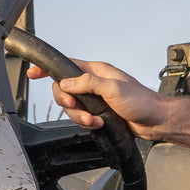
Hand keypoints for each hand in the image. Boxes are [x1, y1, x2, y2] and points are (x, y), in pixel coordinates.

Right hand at [26, 59, 170, 139]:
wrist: (156, 121)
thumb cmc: (142, 102)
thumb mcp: (114, 88)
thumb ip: (88, 83)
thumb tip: (66, 84)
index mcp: (96, 71)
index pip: (65, 65)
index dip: (47, 69)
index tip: (33, 73)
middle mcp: (94, 83)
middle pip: (63, 89)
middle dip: (66, 101)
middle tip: (76, 107)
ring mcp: (96, 99)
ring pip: (72, 106)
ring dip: (79, 116)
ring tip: (94, 121)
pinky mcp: (99, 113)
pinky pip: (82, 117)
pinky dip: (86, 122)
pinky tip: (98, 124)